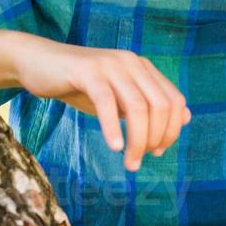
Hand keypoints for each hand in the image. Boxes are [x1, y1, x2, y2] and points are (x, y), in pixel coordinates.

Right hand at [11, 35, 190, 171]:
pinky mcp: (87, 71)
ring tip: (130, 162)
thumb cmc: (81, 86)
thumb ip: (149, 107)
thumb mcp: (119, 98)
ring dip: (137, 140)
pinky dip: (113, 128)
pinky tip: (114, 147)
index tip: (158, 151)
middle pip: (161, 105)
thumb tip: (187, 118)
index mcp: (144, 68)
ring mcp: (111, 65)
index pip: (175, 100)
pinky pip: (107, 103)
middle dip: (156, 138)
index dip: (172, 129)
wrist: (38, 63)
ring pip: (138, 106)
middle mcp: (132, 63)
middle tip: (139, 161)